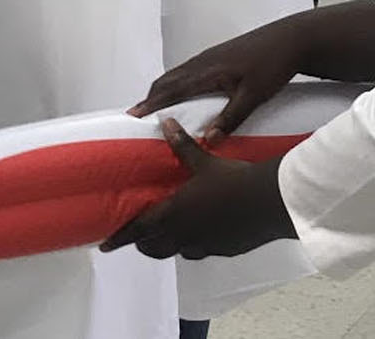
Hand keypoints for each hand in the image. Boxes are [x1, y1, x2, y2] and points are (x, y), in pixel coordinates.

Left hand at [100, 119, 296, 259]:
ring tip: (168, 234)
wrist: (269, 202)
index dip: (119, 238)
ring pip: (176, 251)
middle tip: (138, 236)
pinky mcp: (224, 250)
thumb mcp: (204, 161)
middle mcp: (185, 234)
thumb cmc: (234, 181)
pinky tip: (203, 233)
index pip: (138, 231)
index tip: (105, 245)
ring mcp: (204, 246)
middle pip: (154, 247)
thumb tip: (165, 123)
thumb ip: (182, 146)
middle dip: (143, 243)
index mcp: (174, 214)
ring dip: (167, 245)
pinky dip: (194, 244)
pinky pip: (201, 251)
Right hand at [128, 22, 305, 142]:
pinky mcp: (218, 57)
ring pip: (177, 74)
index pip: (171, 89)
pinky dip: (175, 84)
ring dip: (162, 90)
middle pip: (168, 79)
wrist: (290, 40)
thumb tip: (209, 140)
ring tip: (153, 107)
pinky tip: (181, 95)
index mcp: (207, 71)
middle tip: (138, 116)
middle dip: (151, 97)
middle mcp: (203, 62)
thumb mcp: (253, 96)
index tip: (133, 115)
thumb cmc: (272, 66)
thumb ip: (231, 118)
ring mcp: (210, 57)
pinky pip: (187, 72)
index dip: (151, 103)